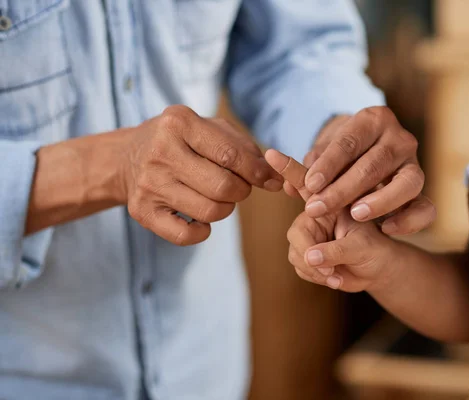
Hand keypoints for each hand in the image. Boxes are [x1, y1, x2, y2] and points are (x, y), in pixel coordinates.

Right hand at [119, 105, 282, 245]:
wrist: (126, 157)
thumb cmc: (181, 142)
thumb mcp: (210, 130)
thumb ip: (246, 149)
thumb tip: (275, 178)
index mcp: (179, 123)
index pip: (231, 155)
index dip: (258, 172)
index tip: (269, 179)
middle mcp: (161, 151)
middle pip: (223, 186)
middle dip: (241, 191)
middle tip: (237, 187)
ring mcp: (149, 183)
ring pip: (210, 211)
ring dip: (225, 209)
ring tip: (218, 198)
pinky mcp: (142, 211)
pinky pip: (186, 235)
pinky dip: (202, 231)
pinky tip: (199, 217)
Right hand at [266, 149, 396, 291]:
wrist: (378, 270)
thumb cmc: (376, 249)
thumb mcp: (362, 246)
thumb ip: (336, 250)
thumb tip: (309, 257)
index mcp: (331, 201)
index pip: (308, 183)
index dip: (288, 169)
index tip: (271, 153)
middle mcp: (315, 214)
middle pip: (296, 232)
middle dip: (310, 253)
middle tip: (331, 269)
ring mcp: (310, 235)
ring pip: (296, 253)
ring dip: (315, 269)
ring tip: (337, 274)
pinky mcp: (307, 253)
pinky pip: (300, 266)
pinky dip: (316, 276)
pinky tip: (334, 277)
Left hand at [296, 107, 434, 235]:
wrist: (367, 156)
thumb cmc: (340, 156)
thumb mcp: (322, 153)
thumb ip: (308, 168)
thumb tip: (291, 187)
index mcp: (372, 120)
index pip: (349, 142)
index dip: (329, 164)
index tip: (309, 185)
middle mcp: (399, 138)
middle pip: (374, 163)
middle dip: (343, 189)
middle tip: (317, 209)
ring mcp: (415, 163)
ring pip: (408, 182)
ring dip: (381, 201)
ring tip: (355, 215)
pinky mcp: (423, 190)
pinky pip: (426, 207)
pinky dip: (410, 220)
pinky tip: (387, 230)